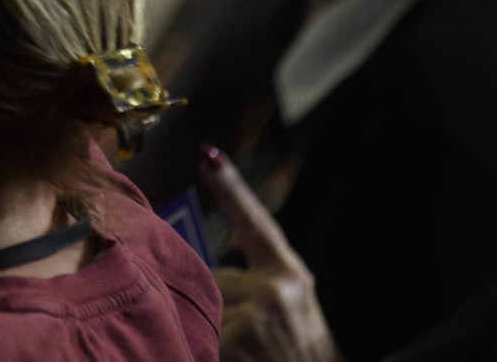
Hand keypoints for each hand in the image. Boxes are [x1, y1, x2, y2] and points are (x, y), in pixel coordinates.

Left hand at [202, 146, 344, 361]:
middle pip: (214, 278)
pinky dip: (201, 348)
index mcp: (291, 277)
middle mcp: (276, 292)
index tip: (208, 154)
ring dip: (208, 329)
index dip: (231, 187)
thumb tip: (230, 246)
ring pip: (202, 306)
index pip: (257, 222)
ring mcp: (255, 318)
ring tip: (243, 352)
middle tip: (248, 338)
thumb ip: (261, 278)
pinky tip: (229, 357)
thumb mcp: (294, 310)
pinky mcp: (234, 342)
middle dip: (215, 303)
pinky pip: (197, 333)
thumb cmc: (300, 353)